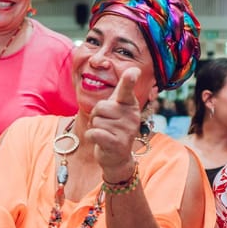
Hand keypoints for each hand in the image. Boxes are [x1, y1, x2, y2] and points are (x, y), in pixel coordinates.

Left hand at [85, 67, 142, 181]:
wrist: (117, 158)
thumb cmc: (114, 128)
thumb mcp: (118, 108)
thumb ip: (122, 90)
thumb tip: (134, 69)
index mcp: (130, 104)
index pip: (127, 90)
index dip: (129, 80)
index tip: (133, 71)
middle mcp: (131, 116)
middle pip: (100, 107)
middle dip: (96, 116)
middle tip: (106, 125)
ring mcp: (126, 130)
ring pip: (96, 121)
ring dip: (95, 128)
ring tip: (105, 134)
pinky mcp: (117, 143)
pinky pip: (94, 133)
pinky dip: (92, 137)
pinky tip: (101, 141)